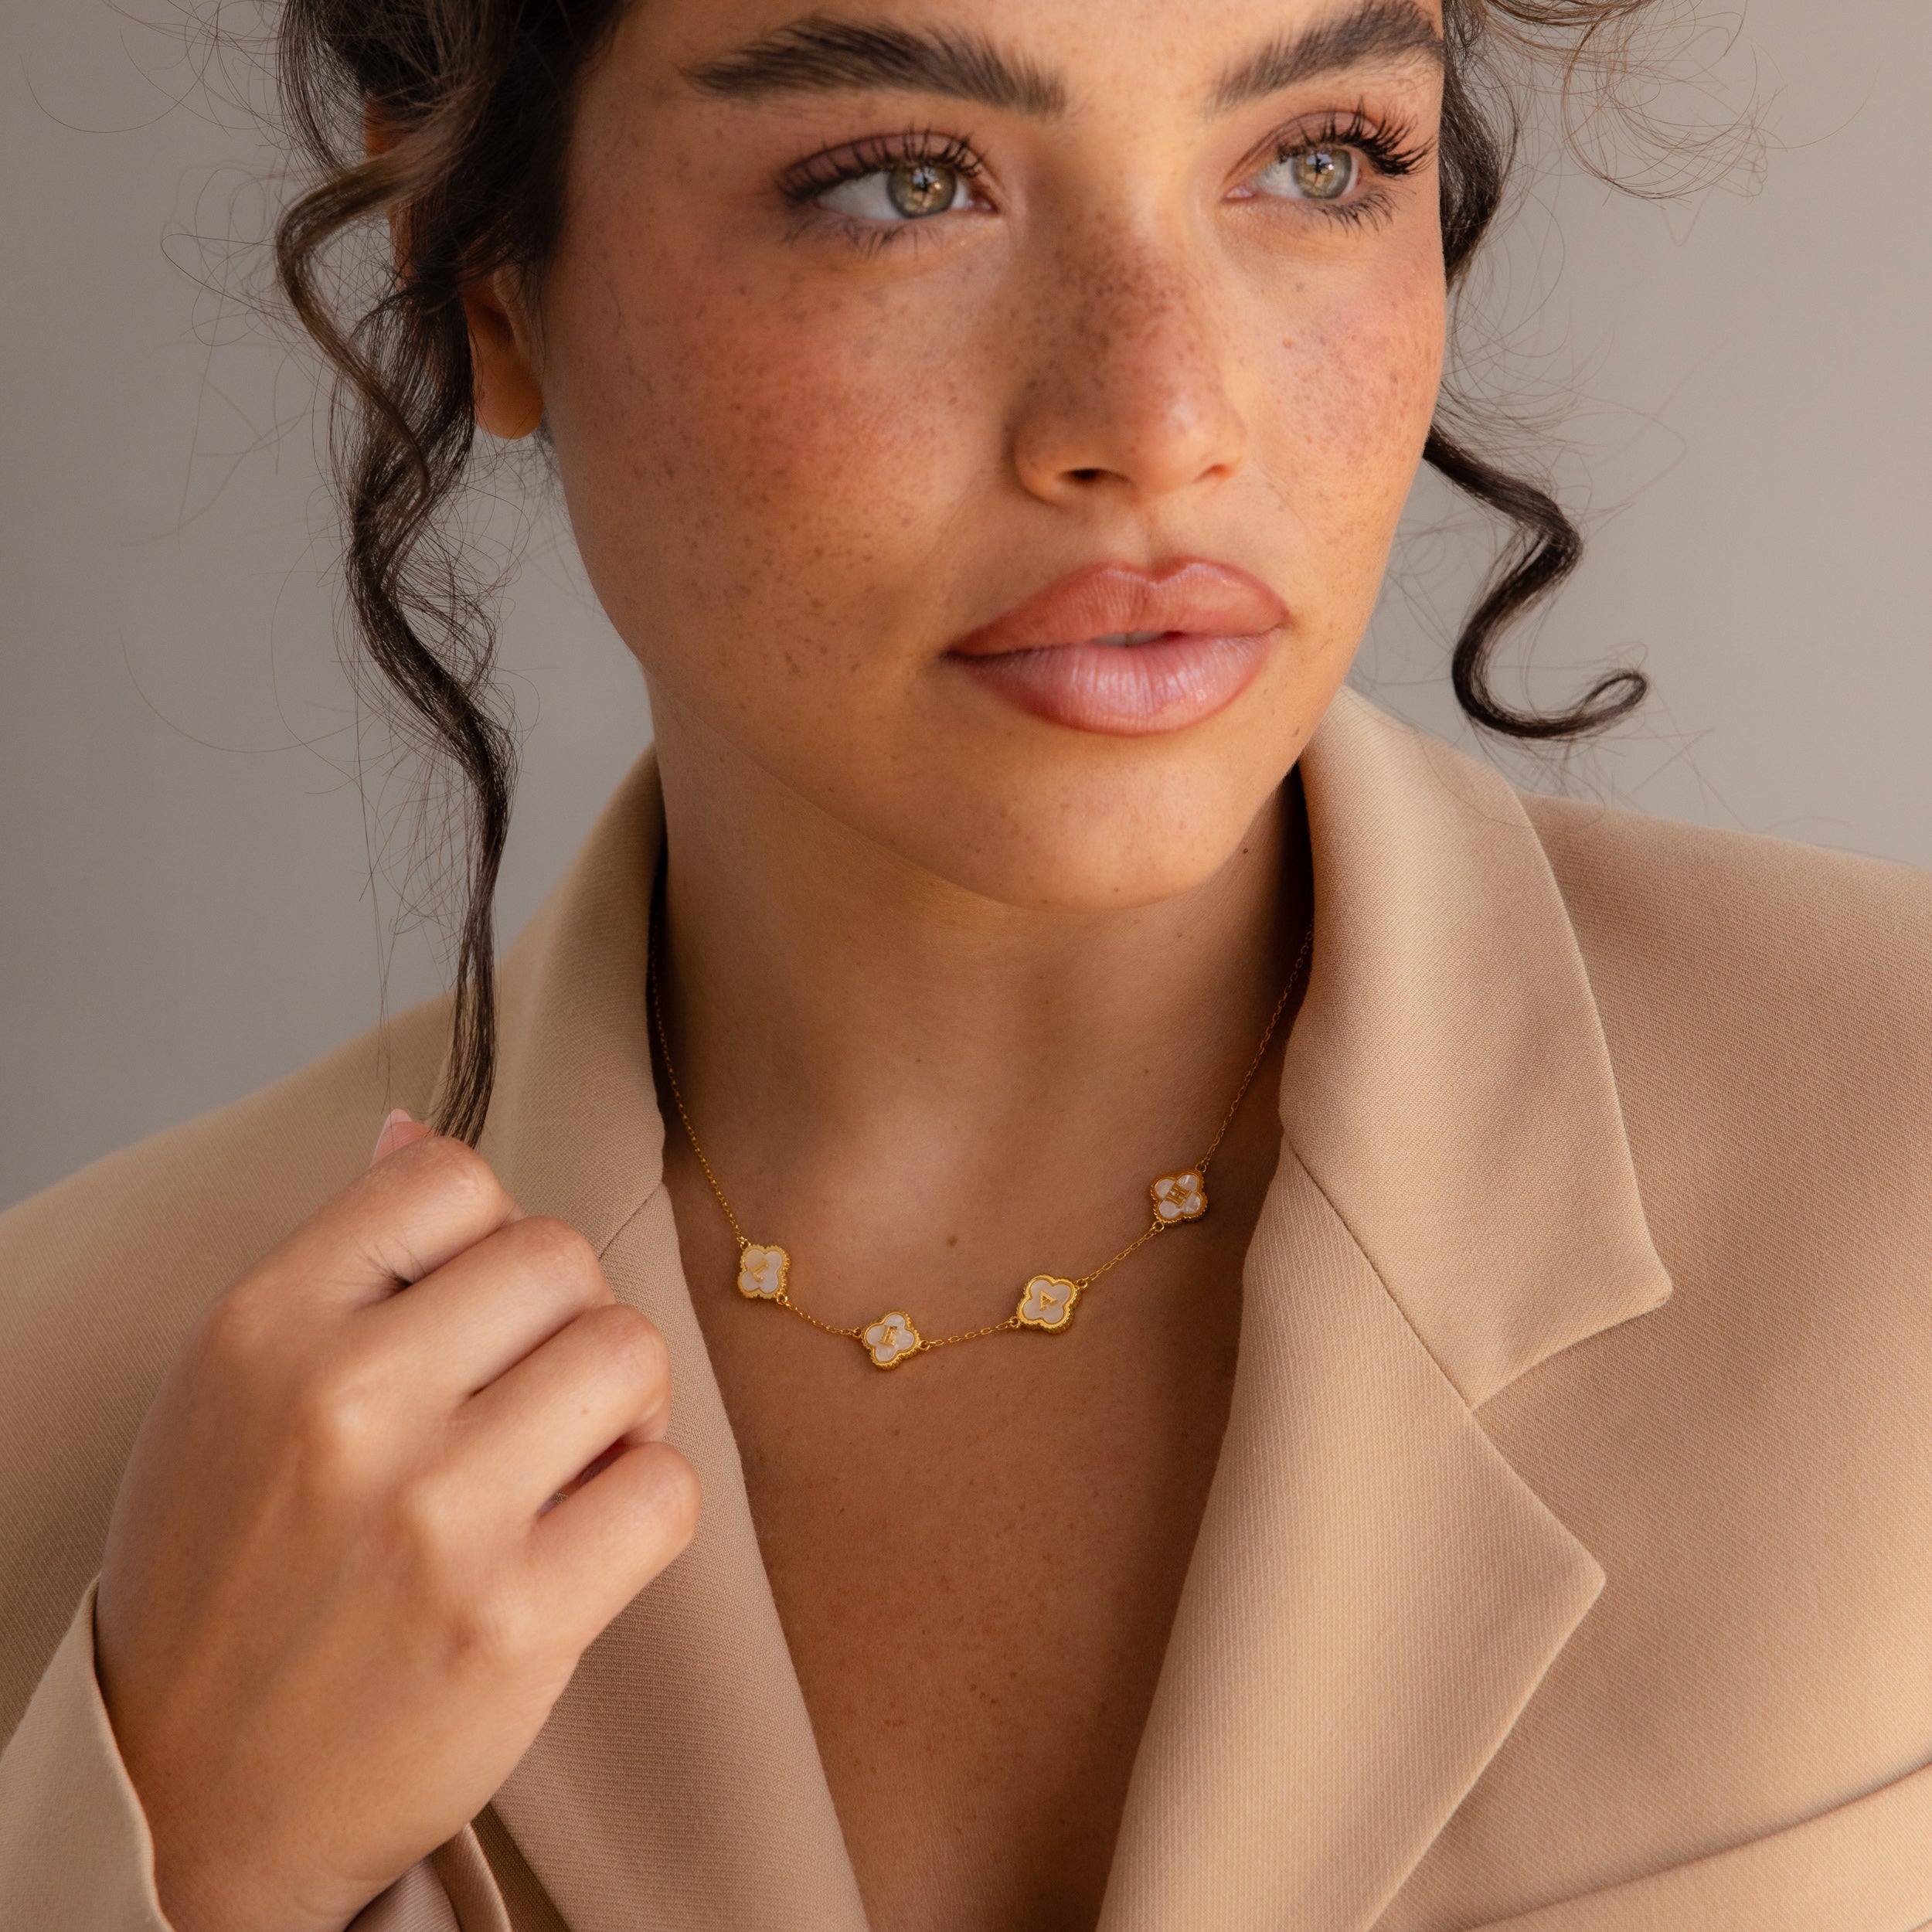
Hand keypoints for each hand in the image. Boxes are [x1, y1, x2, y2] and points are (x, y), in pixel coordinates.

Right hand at [94, 1114, 699, 1931]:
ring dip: (620, 1404)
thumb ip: (338, 1260)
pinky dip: (645, 1505)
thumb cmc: (224, 1576)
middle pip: (561, 1256)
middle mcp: (347, 1402)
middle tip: (528, 1393)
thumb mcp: (230, 1392)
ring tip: (563, 1460)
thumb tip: (413, 1129)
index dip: (484, 1236)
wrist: (188, 1800)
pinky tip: (582, 1539)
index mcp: (266, 1325)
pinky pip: (668, 1486)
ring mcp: (435, 1513)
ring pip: (631, 1352)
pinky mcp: (515, 1619)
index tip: (468, 1307)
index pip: (449, 1175)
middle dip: (564, 1318)